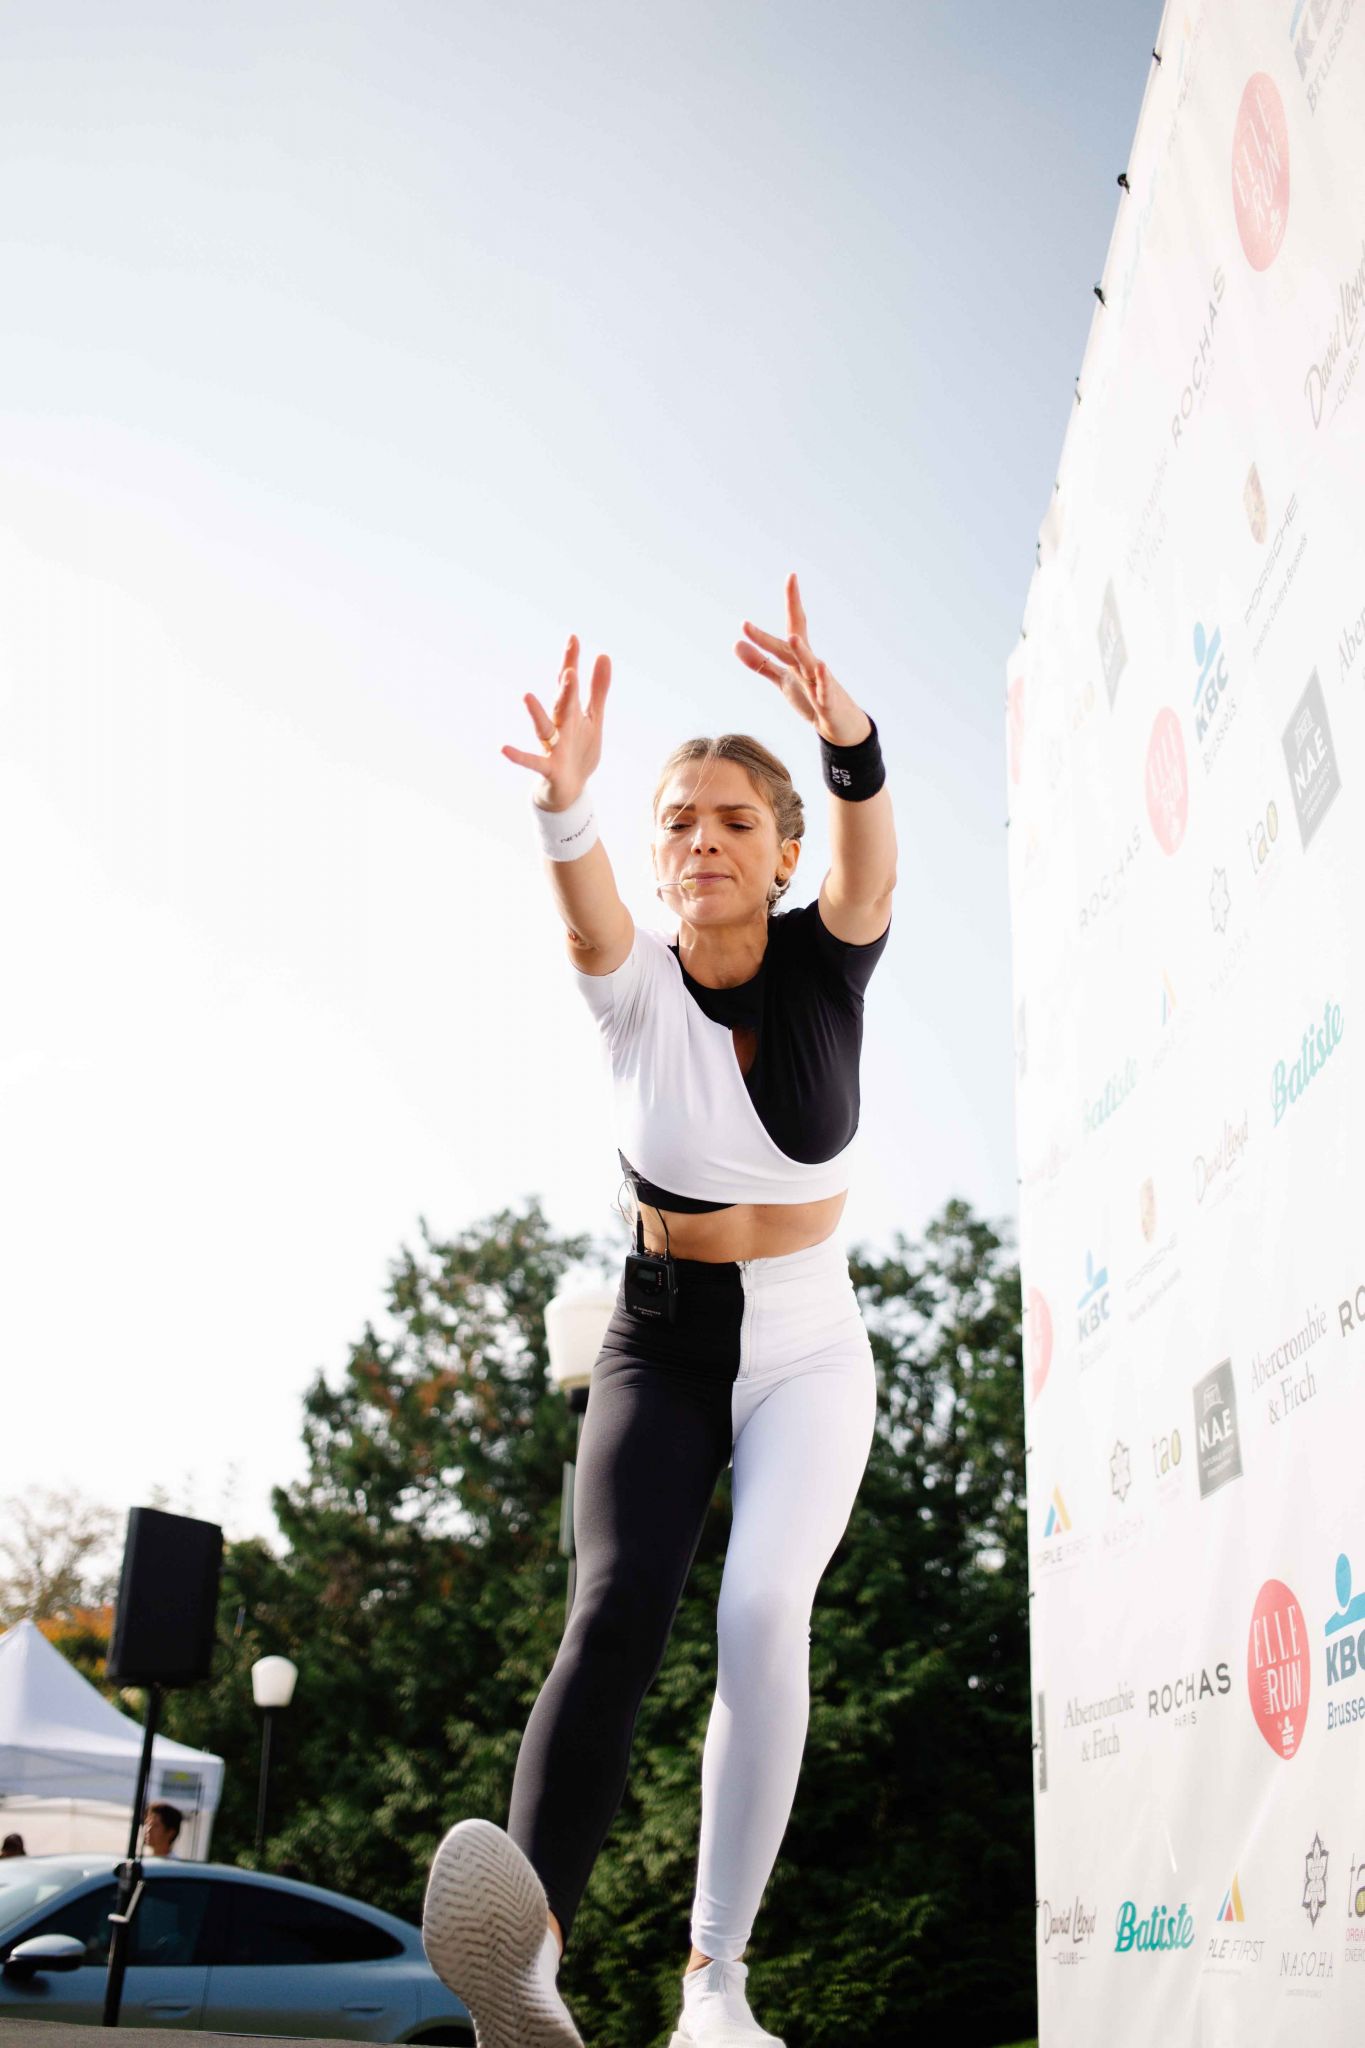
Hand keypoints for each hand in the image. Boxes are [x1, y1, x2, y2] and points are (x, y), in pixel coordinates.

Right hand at [502, 634, 611, 810]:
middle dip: (565, 689)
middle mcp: (559, 726)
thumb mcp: (593, 717)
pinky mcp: (549, 768)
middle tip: (569, 671)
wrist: (570, 790)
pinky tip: (503, 749)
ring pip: (544, 729)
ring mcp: (552, 746)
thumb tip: (603, 654)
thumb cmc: (580, 750)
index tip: (573, 638)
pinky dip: (519, 756)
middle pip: (562, 704)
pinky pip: (533, 762)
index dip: (572, 662)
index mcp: (570, 713)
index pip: (570, 685)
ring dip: (537, 715)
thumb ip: (598, 688)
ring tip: (526, 696)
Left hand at [735, 574, 871, 746]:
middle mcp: (809, 664)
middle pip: (794, 640)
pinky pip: (824, 690)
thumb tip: (736, 643)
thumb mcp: (782, 679)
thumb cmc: (811, 698)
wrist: (839, 724)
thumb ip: (760, 662)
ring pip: (809, 663)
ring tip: (793, 637)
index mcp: (798, 657)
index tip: (792, 576)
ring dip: (801, 650)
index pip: (794, 624)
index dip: (792, 601)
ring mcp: (820, 681)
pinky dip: (822, 680)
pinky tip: (821, 667)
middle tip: (781, 592)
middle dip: (787, 617)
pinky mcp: (827, 702)